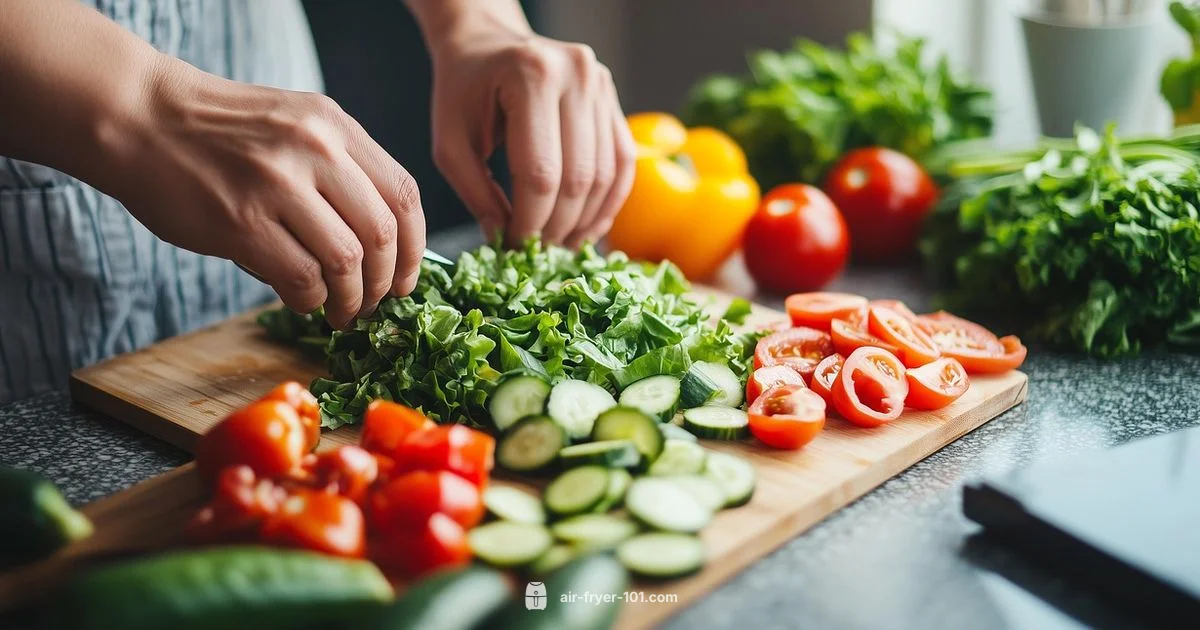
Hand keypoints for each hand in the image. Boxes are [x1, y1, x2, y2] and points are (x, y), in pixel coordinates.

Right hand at [101, 57, 425, 328]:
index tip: (406, 279)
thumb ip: (339, 169)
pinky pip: (300, 278)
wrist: (139, 117)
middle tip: (373, 303)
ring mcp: (277, 184)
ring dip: (350, 299)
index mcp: (335, 125)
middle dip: (385, 283)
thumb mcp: (294, 125)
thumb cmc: (217, 132)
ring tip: (341, 311)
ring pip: (346, 261)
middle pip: (381, 233)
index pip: (403, 195)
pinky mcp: (241, 222)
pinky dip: (310, 300)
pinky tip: (302, 300)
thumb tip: (384, 246)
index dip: (415, 249)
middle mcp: (314, 149)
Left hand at [415, 1, 635, 248]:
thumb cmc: (463, 90)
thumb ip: (476, 193)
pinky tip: (586, 227)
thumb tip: (504, 240)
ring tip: (559, 245)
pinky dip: (608, 202)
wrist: (488, 43)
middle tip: (536, 252)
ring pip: (607, 176)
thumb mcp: (451, 142)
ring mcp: (602, 85)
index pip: (540, 172)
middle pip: (579, 177)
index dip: (530, 221)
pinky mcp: (614, 100)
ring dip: (586, 221)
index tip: (513, 247)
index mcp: (530, 77)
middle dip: (558, 226)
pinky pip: (623, 163)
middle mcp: (577, 75)